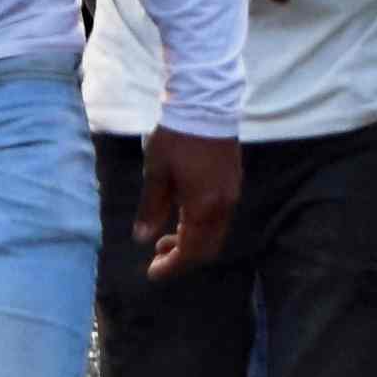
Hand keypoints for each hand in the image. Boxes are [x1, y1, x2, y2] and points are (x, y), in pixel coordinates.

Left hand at [134, 125, 239, 276]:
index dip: (171, 266)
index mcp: (203, 207)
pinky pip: (220, 216)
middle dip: (183, 257)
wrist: (205, 103)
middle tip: (158, 254)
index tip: (152, 272)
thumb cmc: (176, 138)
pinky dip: (201, 224)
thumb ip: (151, 208)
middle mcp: (223, 206)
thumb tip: (142, 238)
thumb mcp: (156, 173)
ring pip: (215, 232)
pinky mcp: (233, 181)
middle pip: (207, 248)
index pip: (190, 251)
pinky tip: (183, 213)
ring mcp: (232, 193)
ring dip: (192, 240)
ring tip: (166, 234)